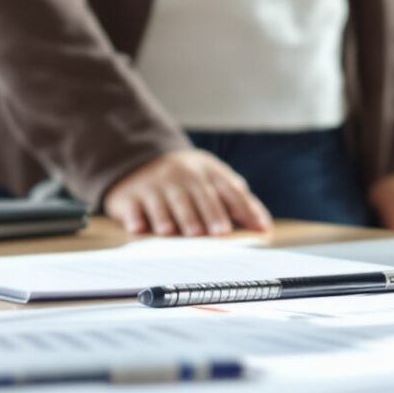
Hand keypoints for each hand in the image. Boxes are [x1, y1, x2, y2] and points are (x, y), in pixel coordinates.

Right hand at [100, 149, 272, 236]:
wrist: (140, 159)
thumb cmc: (188, 180)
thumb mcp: (213, 180)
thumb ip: (239, 201)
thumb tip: (264, 228)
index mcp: (208, 171)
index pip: (230, 189)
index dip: (243, 207)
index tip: (255, 227)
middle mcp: (181, 175)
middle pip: (197, 196)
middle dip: (207, 214)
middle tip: (216, 233)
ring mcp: (153, 184)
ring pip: (164, 202)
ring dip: (170, 218)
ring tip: (175, 232)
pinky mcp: (128, 195)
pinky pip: (132, 207)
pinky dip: (135, 218)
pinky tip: (139, 228)